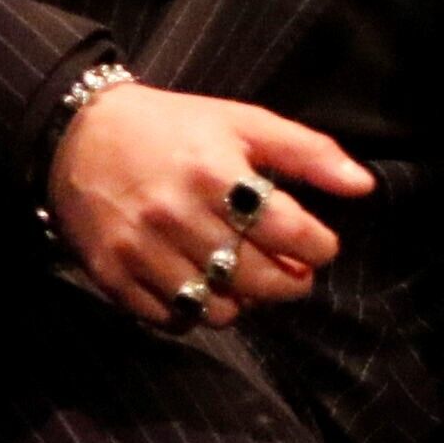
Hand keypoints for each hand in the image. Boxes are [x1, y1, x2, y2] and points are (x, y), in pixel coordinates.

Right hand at [46, 81, 374, 330]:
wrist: (80, 136)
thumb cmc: (175, 128)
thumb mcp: (244, 122)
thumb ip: (308, 153)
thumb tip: (363, 186)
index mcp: (216, 174)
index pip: (289, 231)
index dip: (319, 247)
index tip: (323, 247)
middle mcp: (177, 216)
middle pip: (257, 279)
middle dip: (291, 283)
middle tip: (296, 273)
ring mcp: (141, 251)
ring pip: (216, 310)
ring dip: (244, 302)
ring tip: (247, 279)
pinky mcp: (112, 277)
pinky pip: (170, 320)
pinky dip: (195, 313)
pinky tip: (203, 286)